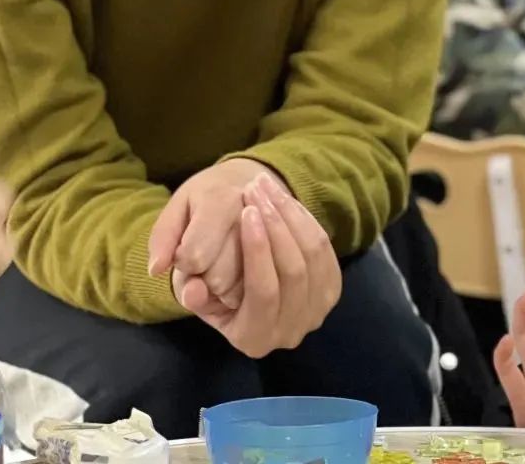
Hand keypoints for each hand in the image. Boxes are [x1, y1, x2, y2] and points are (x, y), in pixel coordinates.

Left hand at [148, 158, 285, 308]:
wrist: (252, 182)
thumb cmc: (207, 198)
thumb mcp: (178, 208)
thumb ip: (163, 238)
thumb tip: (157, 269)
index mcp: (221, 199)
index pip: (194, 257)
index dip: (185, 262)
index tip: (188, 248)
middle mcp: (253, 216)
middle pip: (218, 278)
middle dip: (206, 277)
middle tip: (208, 256)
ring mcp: (274, 233)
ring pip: (241, 288)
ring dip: (227, 286)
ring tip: (225, 261)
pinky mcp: (286, 249)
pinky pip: (261, 287)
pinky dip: (246, 287)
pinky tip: (244, 269)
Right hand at [186, 173, 341, 357]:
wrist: (246, 286)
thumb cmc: (215, 288)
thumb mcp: (197, 293)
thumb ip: (194, 294)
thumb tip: (192, 291)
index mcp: (254, 340)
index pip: (263, 291)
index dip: (258, 250)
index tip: (247, 211)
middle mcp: (290, 332)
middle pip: (293, 270)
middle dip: (275, 223)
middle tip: (256, 189)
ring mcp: (317, 312)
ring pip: (312, 254)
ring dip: (289, 214)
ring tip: (267, 185)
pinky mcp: (332, 289)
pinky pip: (324, 247)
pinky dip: (304, 218)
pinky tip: (284, 197)